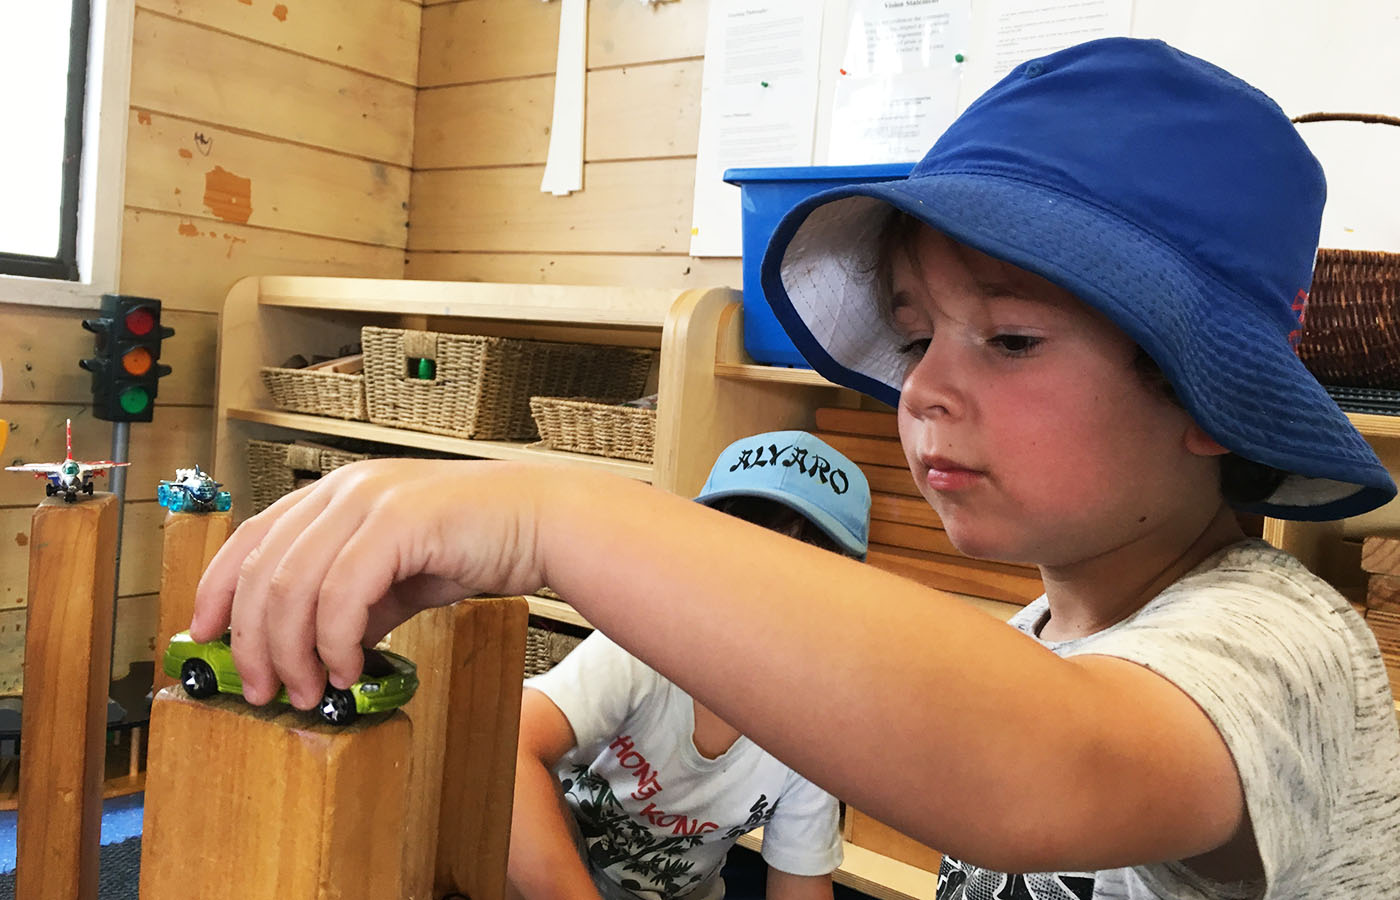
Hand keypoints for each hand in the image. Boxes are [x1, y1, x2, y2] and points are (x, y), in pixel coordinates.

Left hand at [191, 458, 550, 708]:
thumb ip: (354, 604)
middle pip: (264, 570)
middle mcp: (344, 490)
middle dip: (253, 641)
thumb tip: (314, 651)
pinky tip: (348, 668)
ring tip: (308, 691)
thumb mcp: (399, 577)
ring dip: (292, 650)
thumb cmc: (478, 541)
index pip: (250, 538)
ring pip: (295, 583)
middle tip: (262, 690)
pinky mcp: (400, 522)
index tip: (206, 639)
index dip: (216, 590)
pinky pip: (344, 592)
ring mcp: (370, 501)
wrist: (543, 522)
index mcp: (336, 495)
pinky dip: (335, 641)